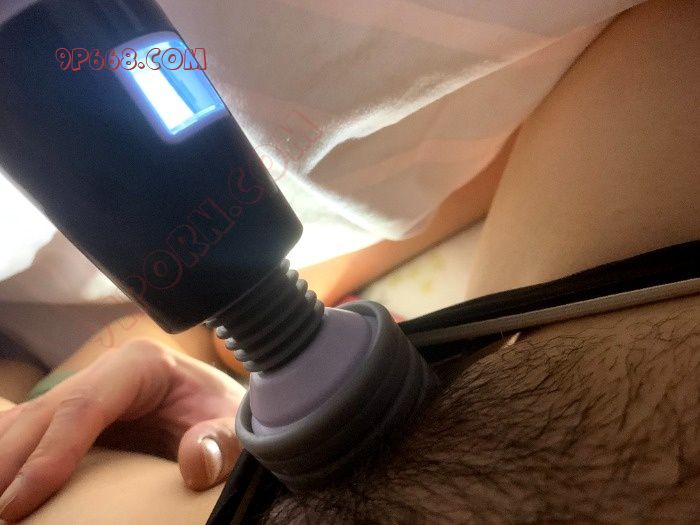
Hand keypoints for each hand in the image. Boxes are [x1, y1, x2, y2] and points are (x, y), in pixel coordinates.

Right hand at [0, 339, 245, 521]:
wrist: (220, 408)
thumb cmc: (223, 413)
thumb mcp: (233, 424)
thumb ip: (221, 440)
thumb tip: (195, 462)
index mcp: (140, 364)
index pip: (83, 407)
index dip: (47, 456)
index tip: (17, 503)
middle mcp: (104, 372)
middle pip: (42, 415)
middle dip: (9, 465)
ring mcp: (84, 390)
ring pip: (24, 423)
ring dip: (2, 461)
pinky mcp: (72, 414)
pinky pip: (28, 430)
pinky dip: (7, 454)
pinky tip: (0, 485)